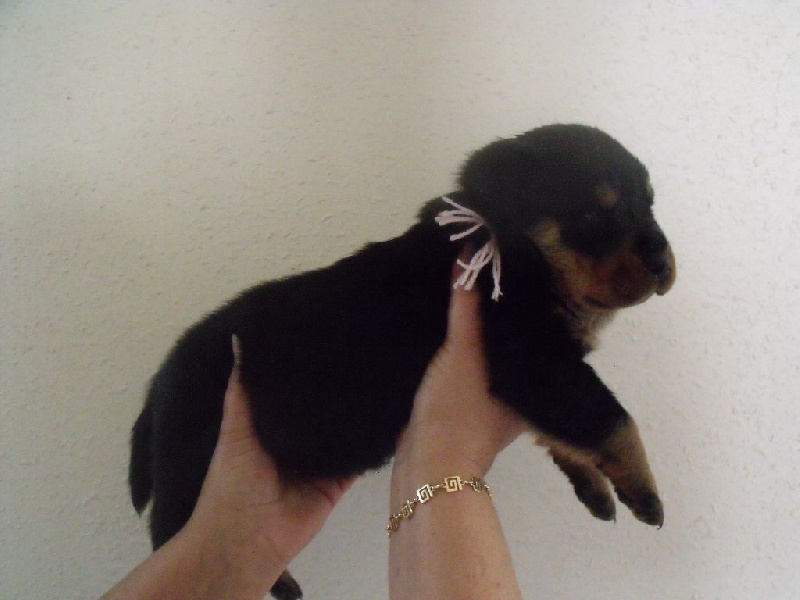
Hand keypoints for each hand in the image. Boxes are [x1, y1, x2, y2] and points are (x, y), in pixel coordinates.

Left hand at [181, 338, 354, 598]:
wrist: (246, 539)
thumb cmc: (232, 482)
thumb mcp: (234, 428)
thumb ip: (241, 389)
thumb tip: (237, 337)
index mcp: (267, 427)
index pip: (289, 392)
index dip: (304, 369)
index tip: (324, 335)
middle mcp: (293, 442)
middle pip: (319, 412)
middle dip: (335, 390)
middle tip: (362, 351)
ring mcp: (317, 463)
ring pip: (341, 433)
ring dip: (356, 414)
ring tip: (380, 375)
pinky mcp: (337, 482)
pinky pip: (358, 460)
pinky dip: (371, 444)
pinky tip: (389, 417)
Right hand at [393, 264, 525, 491]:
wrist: (426, 468)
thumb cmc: (458, 412)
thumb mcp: (464, 352)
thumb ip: (467, 306)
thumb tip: (469, 254)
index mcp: (532, 378)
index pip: (540, 329)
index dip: (532, 298)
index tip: (523, 262)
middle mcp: (517, 386)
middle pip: (512, 336)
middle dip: (500, 306)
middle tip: (491, 262)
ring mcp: (488, 395)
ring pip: (486, 349)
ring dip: (476, 323)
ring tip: (468, 280)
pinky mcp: (460, 399)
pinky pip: (464, 360)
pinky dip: (457, 341)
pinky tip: (445, 317)